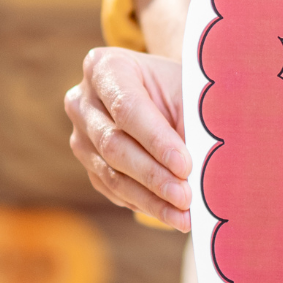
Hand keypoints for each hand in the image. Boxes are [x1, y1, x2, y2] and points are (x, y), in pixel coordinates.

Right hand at [65, 48, 191, 229]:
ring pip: (111, 173)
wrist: (166, 94)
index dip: (157, 141)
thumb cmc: (181, 89)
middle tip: (186, 197)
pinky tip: (171, 214)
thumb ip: (191, 123)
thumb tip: (202, 171)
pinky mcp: (88, 163)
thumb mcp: (189, 92)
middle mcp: (82, 101)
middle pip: (114, 145)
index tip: (186, 165)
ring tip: (183, 215)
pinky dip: (144, 204)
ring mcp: (80, 135)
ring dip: (150, 198)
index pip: (128, 108)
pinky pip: (112, 189)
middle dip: (154, 175)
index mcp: (105, 67)